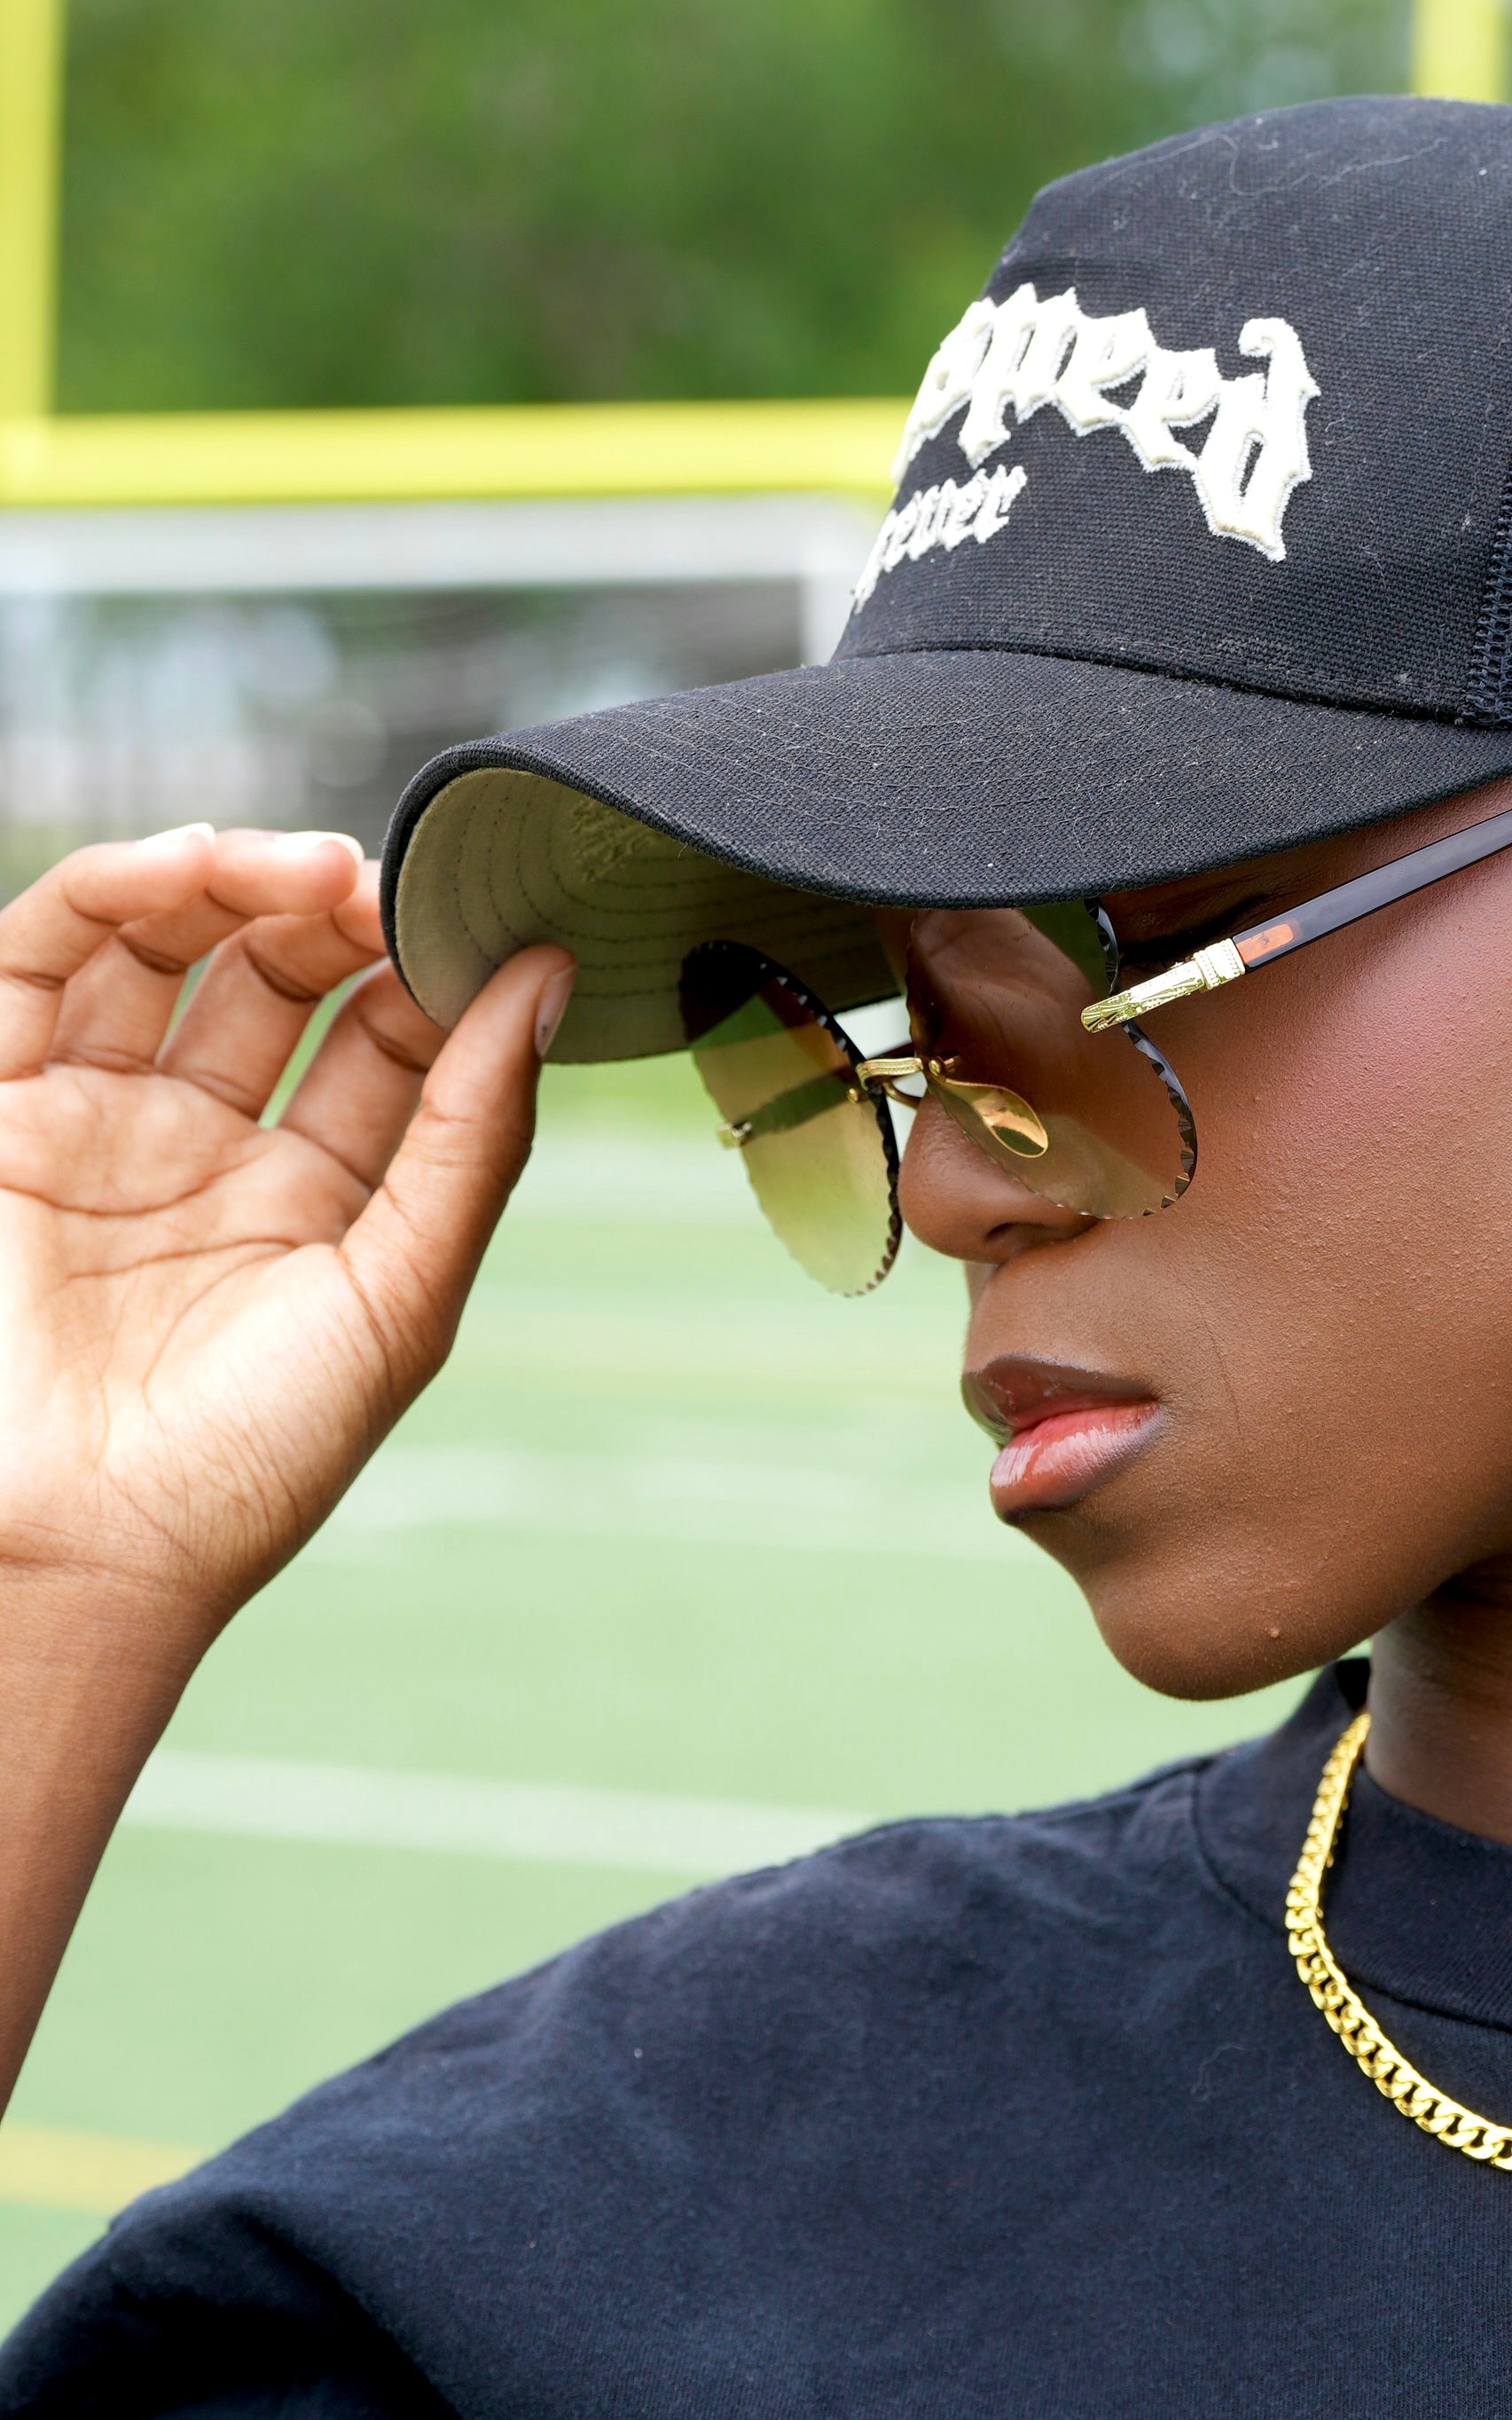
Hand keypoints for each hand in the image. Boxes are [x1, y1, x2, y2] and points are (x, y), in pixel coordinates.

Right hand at [0, 823, 567, 1629]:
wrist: (72, 1552)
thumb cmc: (247, 1463)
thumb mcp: (402, 1294)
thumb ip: (476, 1134)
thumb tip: (552, 977)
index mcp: (314, 1204)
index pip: (387, 1041)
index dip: (433, 970)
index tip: (490, 919)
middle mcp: (205, 1152)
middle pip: (277, 976)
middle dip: (339, 914)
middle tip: (393, 885)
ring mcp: (97, 1122)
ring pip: (163, 947)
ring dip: (238, 882)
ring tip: (313, 868)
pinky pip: (40, 960)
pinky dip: (114, 890)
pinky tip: (198, 867)